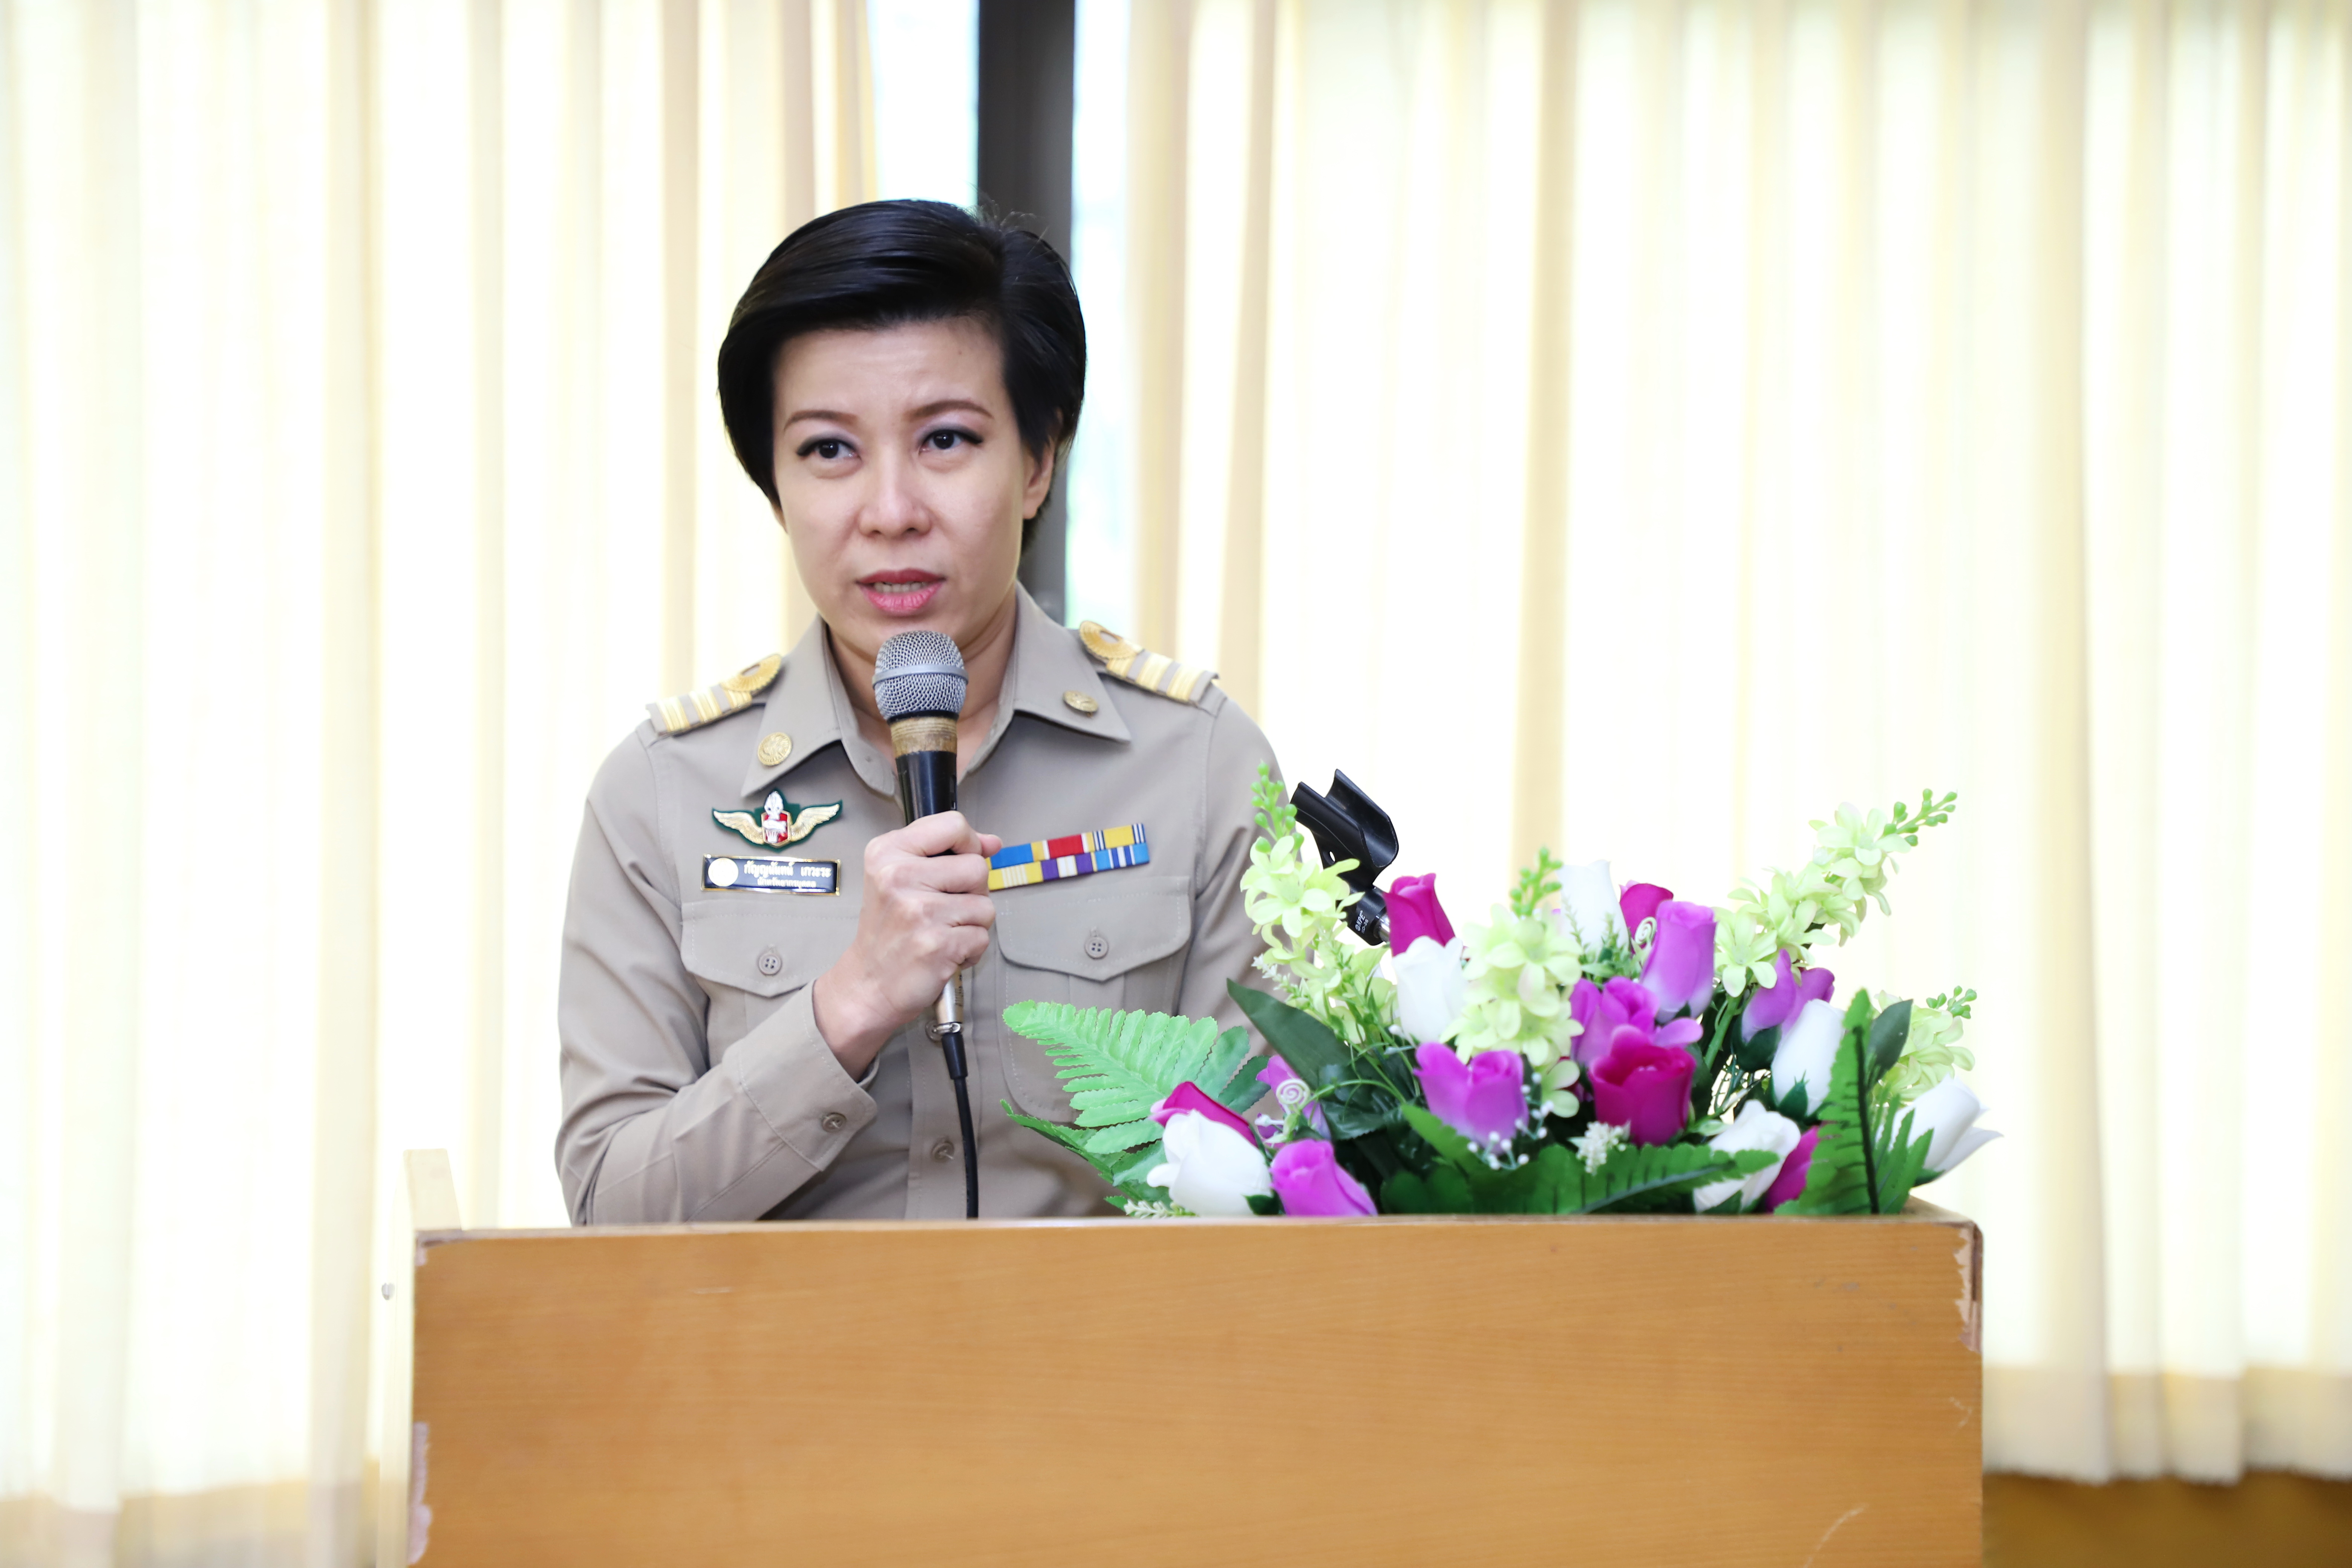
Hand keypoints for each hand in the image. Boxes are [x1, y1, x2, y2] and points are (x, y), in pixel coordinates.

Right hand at [812, 811, 1001, 1075]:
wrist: (868, 984)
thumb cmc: (888, 932)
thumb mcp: (902, 876)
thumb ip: (948, 852)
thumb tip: (993, 843)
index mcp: (888, 852)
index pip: (953, 824)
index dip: (968, 844)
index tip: (958, 862)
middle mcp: (899, 877)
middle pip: (977, 867)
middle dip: (971, 891)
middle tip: (941, 909)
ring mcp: (919, 912)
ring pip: (985, 905)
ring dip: (971, 924)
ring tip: (940, 932)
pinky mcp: (937, 944)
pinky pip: (982, 937)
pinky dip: (970, 950)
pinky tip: (944, 952)